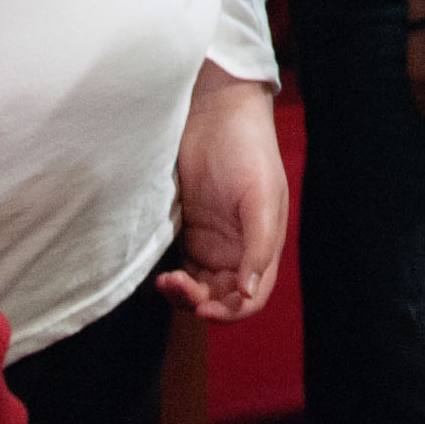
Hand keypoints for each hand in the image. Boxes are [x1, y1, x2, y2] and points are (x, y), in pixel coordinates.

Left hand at [157, 63, 288, 321]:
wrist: (215, 112)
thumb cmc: (246, 149)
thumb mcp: (260, 196)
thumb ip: (257, 245)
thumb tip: (248, 292)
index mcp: (263, 244)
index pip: (252, 298)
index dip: (231, 312)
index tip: (203, 307)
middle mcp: (239, 248)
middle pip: (222, 298)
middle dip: (200, 303)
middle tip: (176, 285)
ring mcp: (214, 240)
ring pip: (200, 288)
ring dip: (184, 296)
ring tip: (165, 281)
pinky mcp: (190, 229)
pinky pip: (183, 268)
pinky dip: (173, 279)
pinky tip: (161, 273)